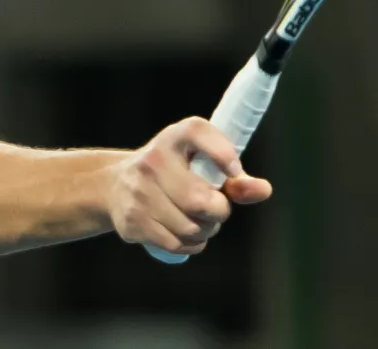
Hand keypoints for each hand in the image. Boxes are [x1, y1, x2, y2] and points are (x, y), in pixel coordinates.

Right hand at [109, 116, 272, 256]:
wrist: (114, 185)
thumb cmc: (172, 174)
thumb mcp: (199, 165)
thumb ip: (235, 179)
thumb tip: (263, 190)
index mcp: (173, 138)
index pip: (197, 132)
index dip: (221, 152)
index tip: (234, 170)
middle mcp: (153, 161)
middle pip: (200, 200)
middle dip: (218, 212)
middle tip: (215, 210)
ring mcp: (139, 191)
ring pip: (191, 228)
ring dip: (204, 231)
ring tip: (197, 221)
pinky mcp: (132, 220)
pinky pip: (177, 244)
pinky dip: (190, 245)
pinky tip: (183, 233)